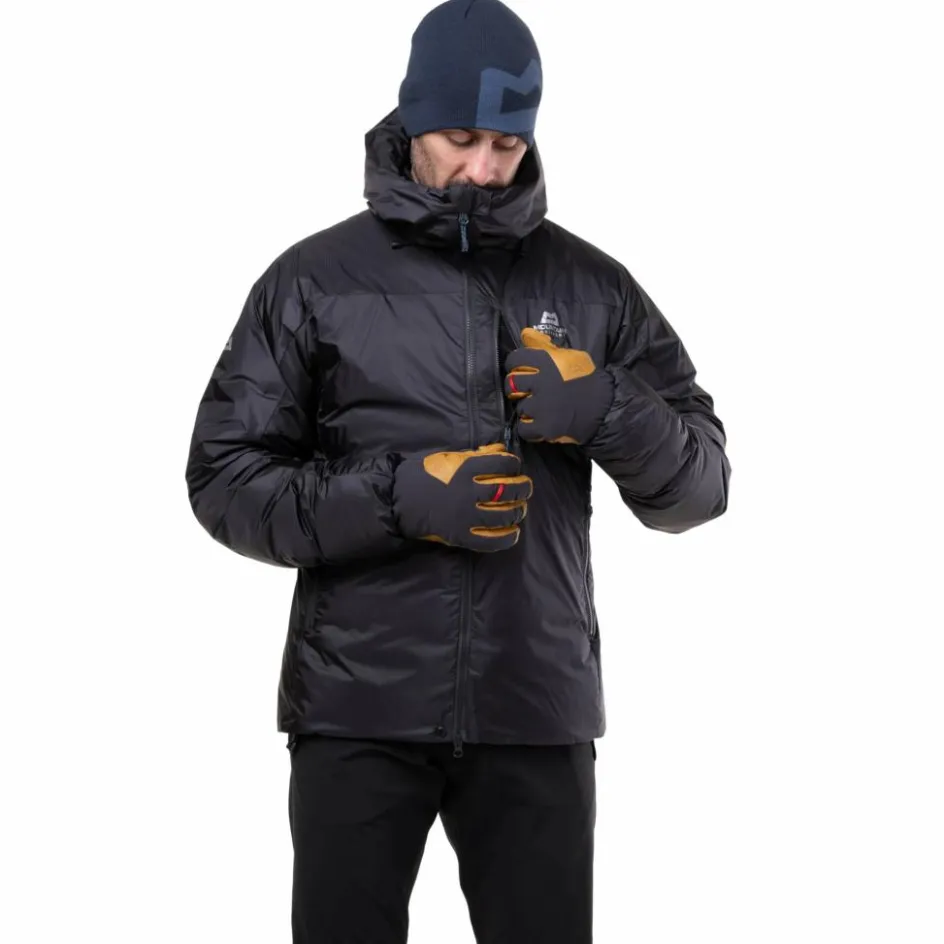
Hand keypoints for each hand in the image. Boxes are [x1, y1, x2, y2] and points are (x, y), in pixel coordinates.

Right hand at [393, 443, 532, 550]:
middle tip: (525, 488)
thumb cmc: (420, 475)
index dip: (514, 464)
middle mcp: (469, 492)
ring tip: (519, 508)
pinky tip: (512, 532)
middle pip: (510, 489)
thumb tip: (500, 449)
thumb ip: (475, 455)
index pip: (504, 463)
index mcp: (466, 468)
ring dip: (518, 511)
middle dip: (523, 488)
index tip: (514, 467)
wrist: (396, 500)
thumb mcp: (446, 457)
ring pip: (506, 514)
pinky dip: (507, 537)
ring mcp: (466, 516)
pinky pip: (492, 541)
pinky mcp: (461, 536)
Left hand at [504, 328, 613, 443]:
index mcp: (545, 362)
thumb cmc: (587, 378)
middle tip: (526, 391)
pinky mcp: (545, 427)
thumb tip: (524, 334)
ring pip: (519, 407)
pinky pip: (524, 429)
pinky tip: (539, 424)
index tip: (522, 371)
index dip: (515, 365)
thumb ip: (545, 346)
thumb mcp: (569, 355)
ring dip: (528, 409)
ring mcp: (541, 406)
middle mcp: (540, 382)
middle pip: (512, 383)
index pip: (514, 359)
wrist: (605, 406)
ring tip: (540, 409)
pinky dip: (529, 428)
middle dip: (518, 388)